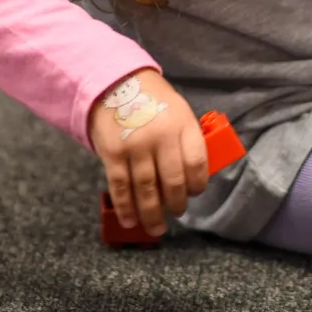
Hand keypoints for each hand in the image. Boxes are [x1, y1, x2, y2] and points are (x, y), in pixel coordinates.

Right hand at [88, 68, 209, 235]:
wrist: (115, 83)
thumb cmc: (152, 101)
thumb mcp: (178, 111)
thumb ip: (185, 139)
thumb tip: (190, 177)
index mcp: (182, 124)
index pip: (197, 163)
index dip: (198, 184)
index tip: (194, 193)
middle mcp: (161, 136)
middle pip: (173, 181)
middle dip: (176, 204)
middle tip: (177, 212)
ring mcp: (136, 146)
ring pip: (147, 190)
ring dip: (152, 215)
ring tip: (157, 229)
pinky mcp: (113, 153)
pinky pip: (121, 187)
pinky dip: (126, 208)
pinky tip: (130, 221)